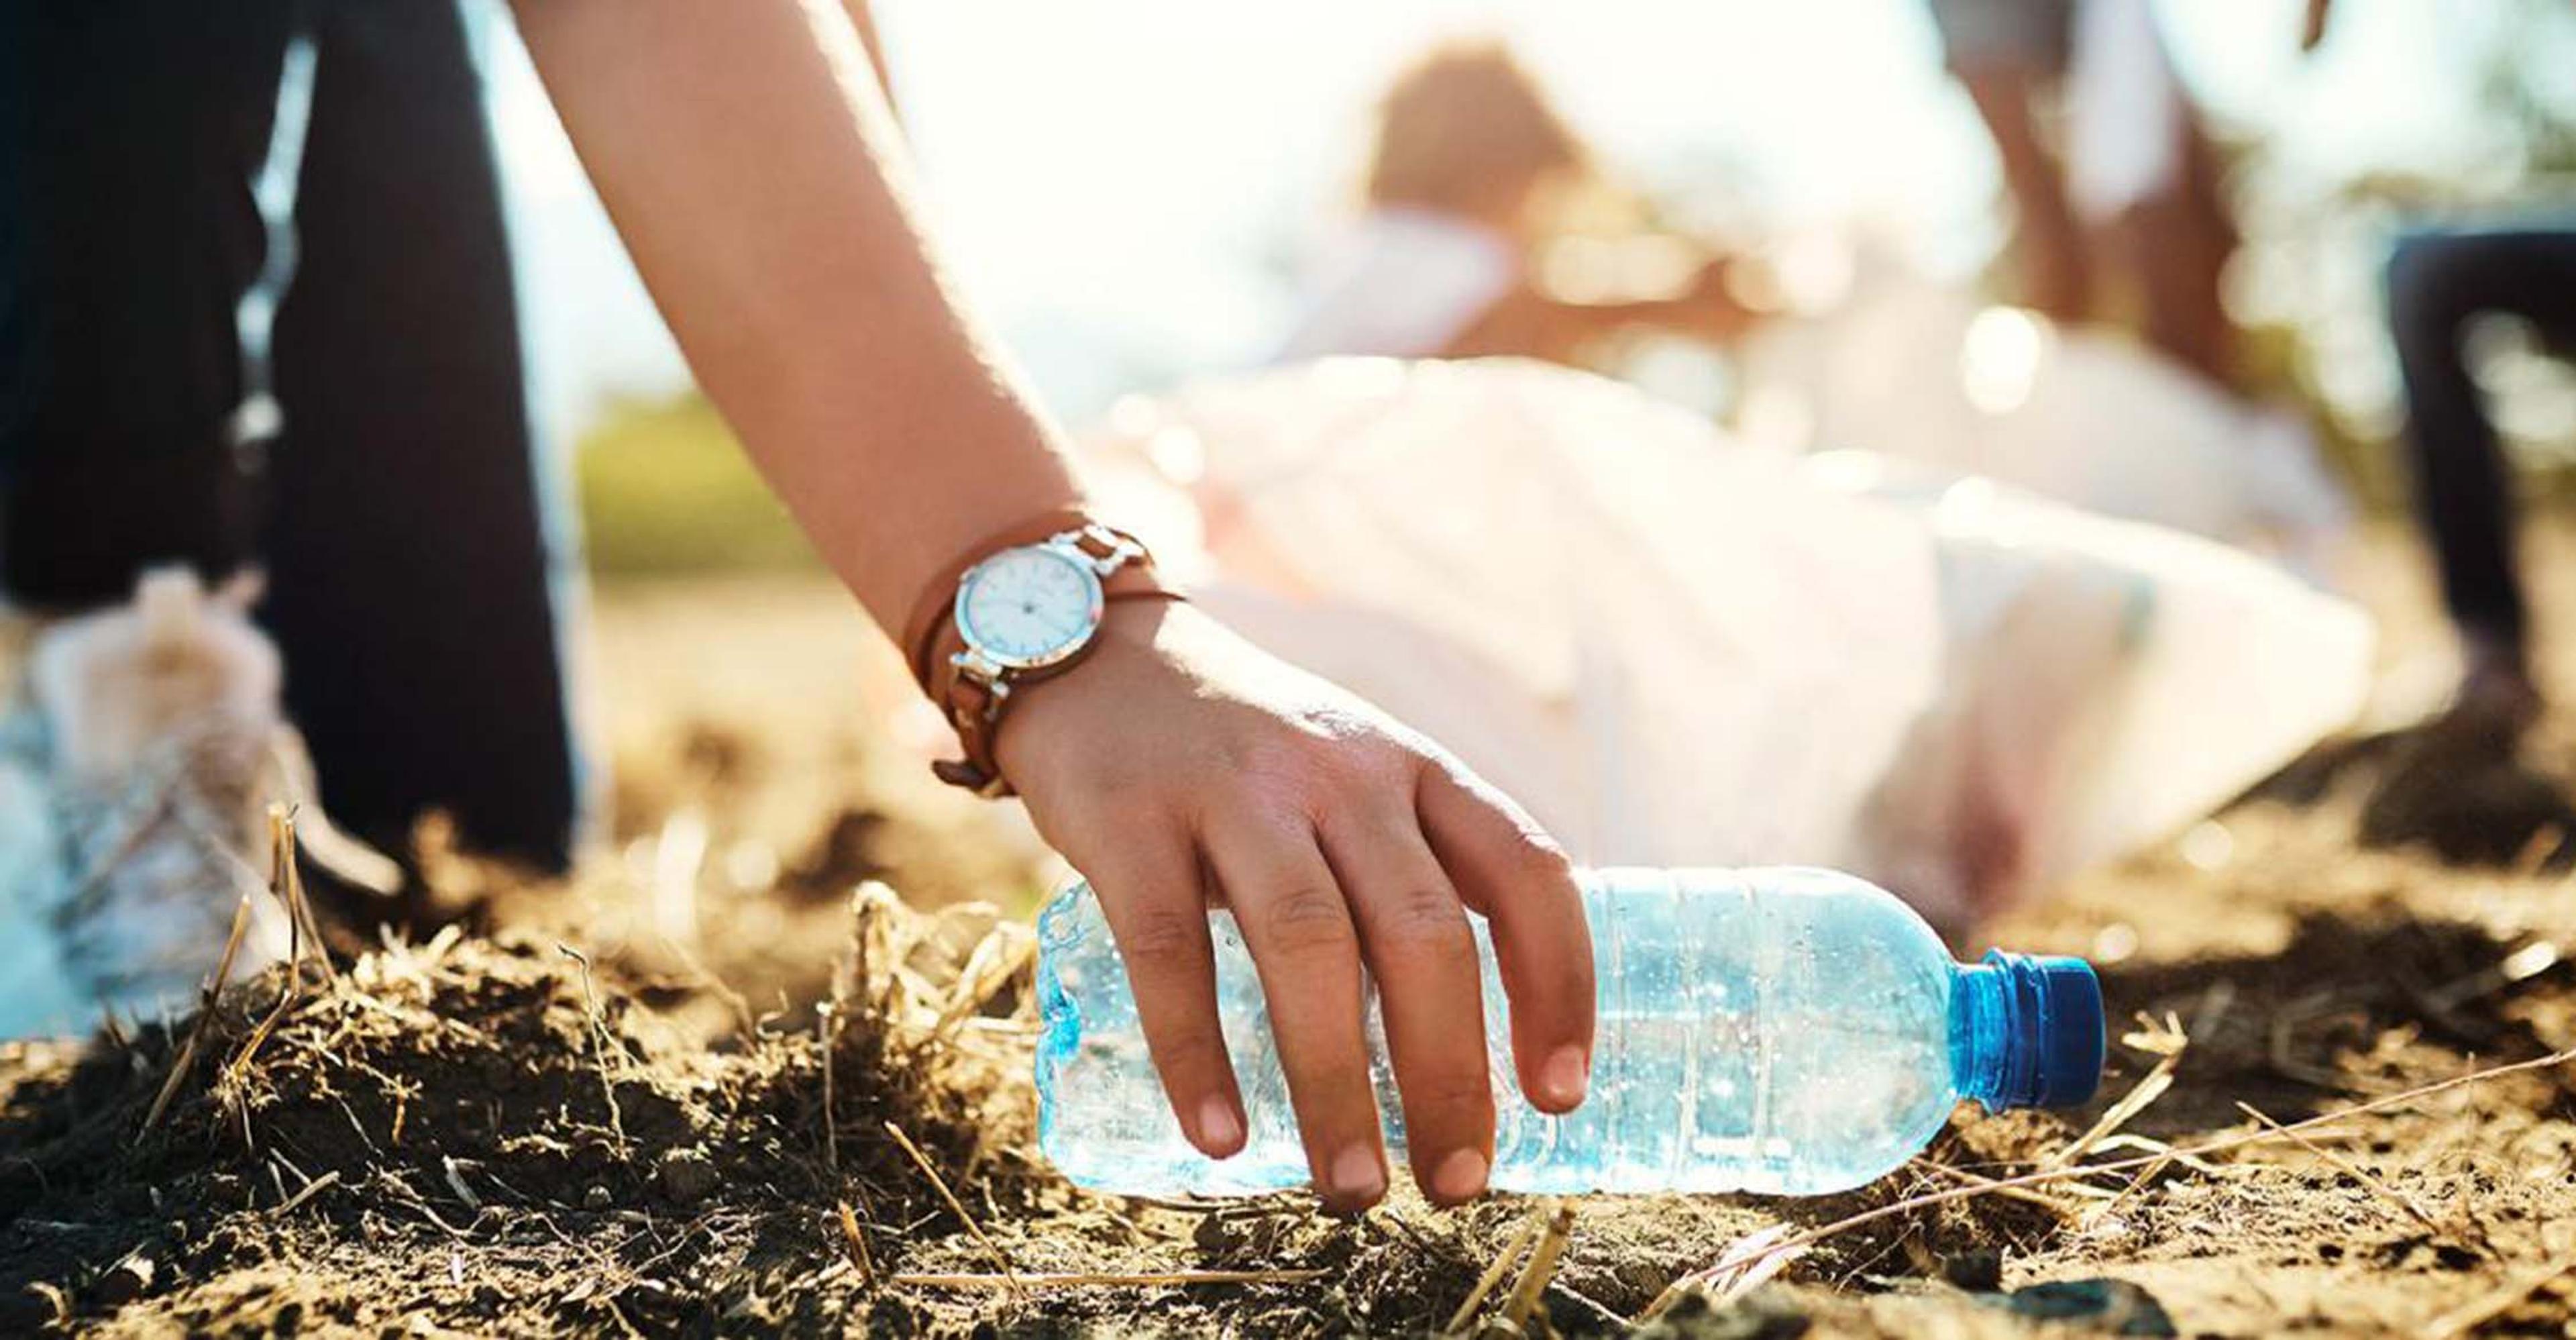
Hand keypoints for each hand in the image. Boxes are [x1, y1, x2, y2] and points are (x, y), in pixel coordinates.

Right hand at [998, 600, 1594, 1209]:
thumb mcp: (1355, 781)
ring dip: (1334, 1083)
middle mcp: (1338, 772)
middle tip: (1454, 1186)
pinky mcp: (1129, 821)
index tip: (1559, 1096)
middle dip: (1448, 1072)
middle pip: (1421, 930)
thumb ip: (1409, 880)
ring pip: (1308, 946)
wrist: (1095, 655)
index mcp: (1414, 768)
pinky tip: (1219, 1139)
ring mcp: (1232, 792)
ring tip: (1350, 1190)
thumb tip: (1463, 1055)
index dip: (1560, 986)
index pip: (1525, 871)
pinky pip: (1171, 951)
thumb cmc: (1249, 756)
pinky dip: (1197, 1053)